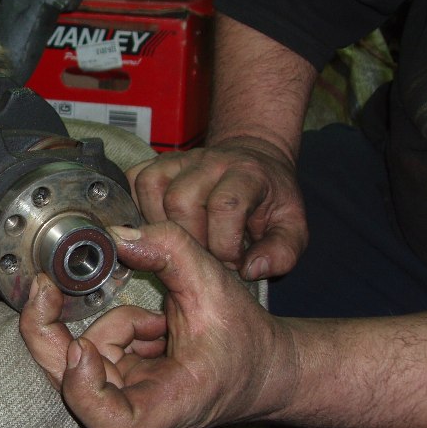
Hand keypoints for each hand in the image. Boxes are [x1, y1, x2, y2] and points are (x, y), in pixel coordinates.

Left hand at [19, 222, 298, 427]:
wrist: (265, 370)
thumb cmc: (247, 340)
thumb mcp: (216, 285)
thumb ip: (170, 251)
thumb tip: (116, 234)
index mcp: (169, 407)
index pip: (111, 423)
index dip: (85, 389)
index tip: (83, 345)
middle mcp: (140, 415)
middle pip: (71, 389)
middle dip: (51, 334)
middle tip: (44, 288)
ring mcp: (127, 403)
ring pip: (82, 363)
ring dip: (110, 328)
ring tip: (160, 321)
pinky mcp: (122, 389)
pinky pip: (96, 355)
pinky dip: (115, 331)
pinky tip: (155, 328)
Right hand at [126, 137, 307, 279]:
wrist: (253, 161)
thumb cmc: (269, 202)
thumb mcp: (291, 229)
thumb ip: (282, 253)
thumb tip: (252, 269)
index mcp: (248, 174)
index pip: (224, 205)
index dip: (224, 243)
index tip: (233, 260)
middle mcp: (211, 161)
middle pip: (181, 201)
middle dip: (191, 239)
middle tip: (206, 253)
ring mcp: (180, 159)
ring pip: (153, 190)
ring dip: (163, 225)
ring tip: (184, 241)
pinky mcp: (157, 162)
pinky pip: (135, 180)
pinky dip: (139, 206)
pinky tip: (160, 225)